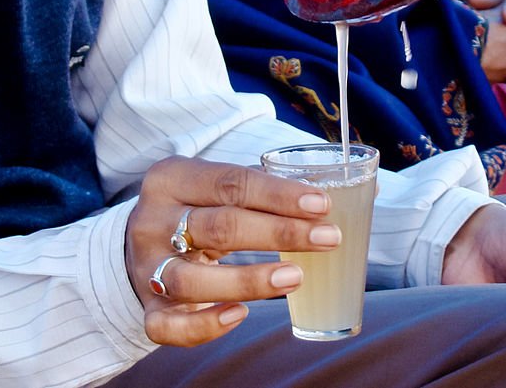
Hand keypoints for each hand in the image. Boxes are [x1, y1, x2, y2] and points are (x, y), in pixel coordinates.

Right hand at [127, 156, 339, 345]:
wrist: (135, 244)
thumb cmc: (201, 209)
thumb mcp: (223, 187)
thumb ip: (279, 188)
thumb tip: (370, 192)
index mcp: (174, 177)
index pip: (233, 181)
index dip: (280, 194)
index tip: (323, 204)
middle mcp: (153, 220)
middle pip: (219, 226)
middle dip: (280, 233)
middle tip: (329, 240)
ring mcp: (145, 267)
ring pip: (191, 280)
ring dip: (249, 280)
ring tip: (296, 278)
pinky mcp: (146, 308)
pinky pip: (169, 326)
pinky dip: (204, 325)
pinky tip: (240, 317)